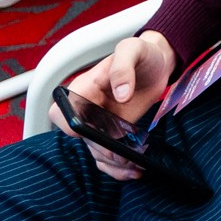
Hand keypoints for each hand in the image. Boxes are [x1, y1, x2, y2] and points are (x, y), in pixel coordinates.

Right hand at [50, 31, 178, 181]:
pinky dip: (118, 167)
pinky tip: (134, 170)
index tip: (95, 131)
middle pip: (81, 139)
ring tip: (135, 166)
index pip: (62, 114)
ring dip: (112, 164)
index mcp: (82, 88)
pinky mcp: (113, 132)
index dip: (73, 125)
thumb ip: (122, 68)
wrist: (158, 62)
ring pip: (95, 151)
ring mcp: (99, 123)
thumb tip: (120, 95)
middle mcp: (86, 109)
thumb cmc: (140, 53)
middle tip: (124, 154)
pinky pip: (108, 155)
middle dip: (101, 150)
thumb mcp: (131, 49)